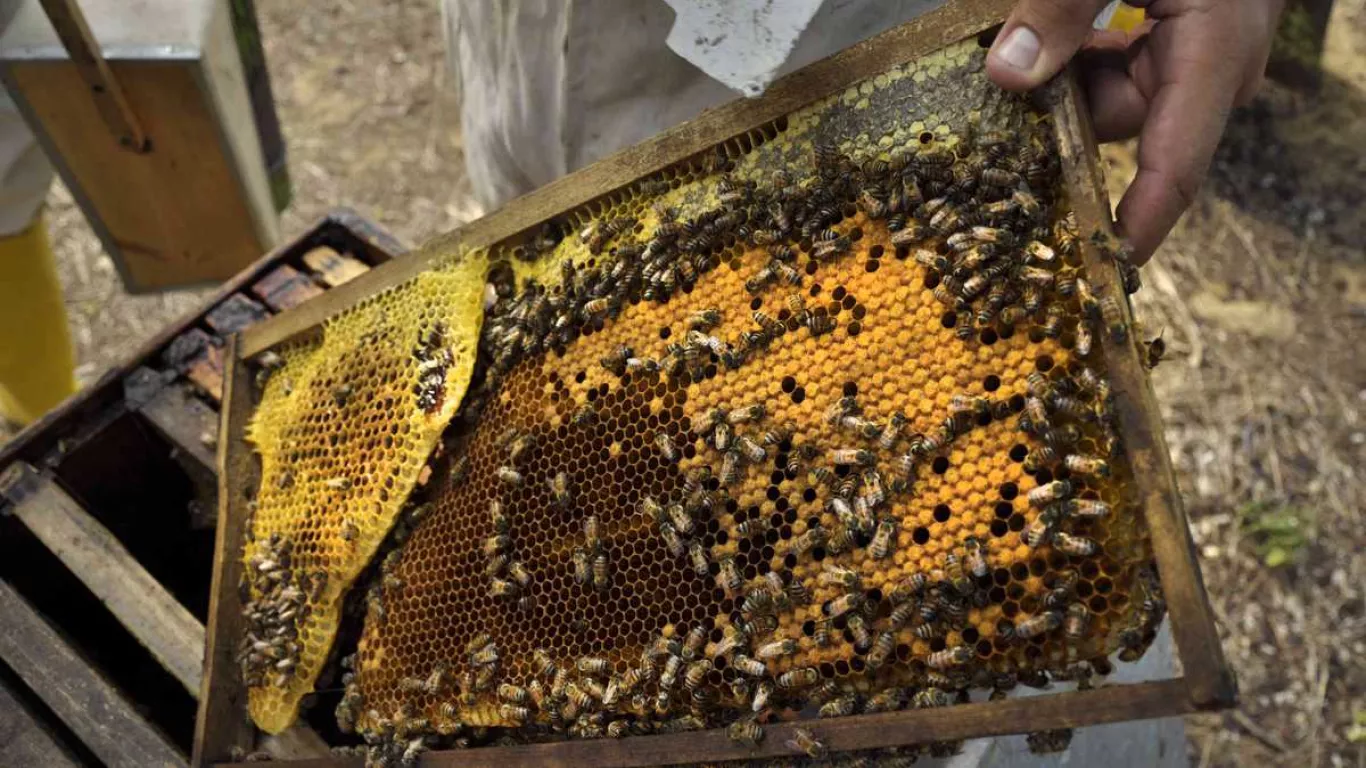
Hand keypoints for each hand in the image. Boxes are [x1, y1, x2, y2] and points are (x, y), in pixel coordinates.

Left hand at [985, 0, 1283, 262]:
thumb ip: (1061, 8)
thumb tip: (1007, 77)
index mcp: (1215, 54)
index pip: (1175, 170)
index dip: (1134, 228)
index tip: (1095, 276)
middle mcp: (1209, 67)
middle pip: (1118, 130)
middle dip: (1055, 119)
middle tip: (1000, 95)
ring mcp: (1189, 52)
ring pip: (1104, 99)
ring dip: (1056, 78)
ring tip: (1017, 39)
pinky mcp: (1168, 34)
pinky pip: (1108, 67)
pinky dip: (1070, 56)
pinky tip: (1033, 33)